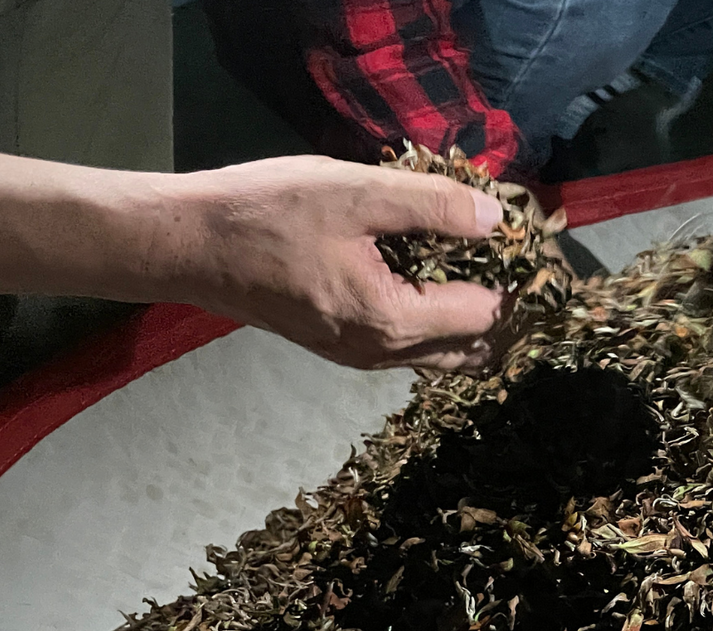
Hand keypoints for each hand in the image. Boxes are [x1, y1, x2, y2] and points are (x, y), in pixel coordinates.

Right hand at [152, 156, 509, 370]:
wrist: (184, 245)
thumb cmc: (265, 213)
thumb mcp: (356, 192)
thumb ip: (433, 205)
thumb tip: (497, 218)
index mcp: (394, 320)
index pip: (488, 316)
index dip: (516, 281)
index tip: (528, 243)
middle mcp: (382, 353)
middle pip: (474, 350)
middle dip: (504, 312)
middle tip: (514, 259)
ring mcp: (359, 356)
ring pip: (441, 354)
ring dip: (470, 319)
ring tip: (482, 264)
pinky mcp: (340, 344)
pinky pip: (410, 346)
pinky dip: (435, 320)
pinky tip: (435, 276)